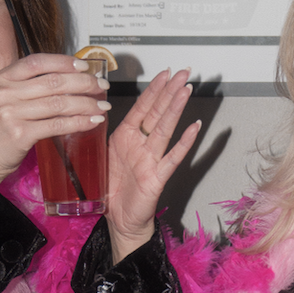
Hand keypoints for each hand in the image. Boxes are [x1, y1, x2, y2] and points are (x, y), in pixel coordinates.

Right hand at [0, 54, 109, 184]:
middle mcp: (5, 92)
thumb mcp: (1, 99)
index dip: (64, 62)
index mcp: (2, 78)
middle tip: (101, 86)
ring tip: (102, 106)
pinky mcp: (20, 134)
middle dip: (84, 83)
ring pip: (59, 103)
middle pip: (54, 81)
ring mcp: (11, 112)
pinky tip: (91, 122)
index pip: (38, 62)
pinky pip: (57, 125)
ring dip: (86, 104)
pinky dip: (79, 122)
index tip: (85, 66)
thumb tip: (63, 79)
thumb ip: (25, 88)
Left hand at [105, 67, 200, 262]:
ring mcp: (151, 160)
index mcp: (125, 138)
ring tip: (186, 91)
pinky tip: (194, 129)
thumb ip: (107, 133)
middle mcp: (140, 146)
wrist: (118, 219)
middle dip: (169, 92)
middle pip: (157, 113)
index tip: (165, 73)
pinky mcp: (156, 177)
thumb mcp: (102, 154)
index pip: (142, 108)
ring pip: (165, 130)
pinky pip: (171, 158)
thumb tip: (100, 110)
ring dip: (175, 109)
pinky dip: (183, 143)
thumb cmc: (113, 189)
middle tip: (183, 74)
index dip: (153, 89)